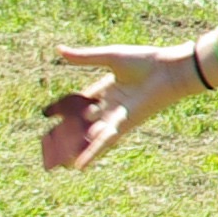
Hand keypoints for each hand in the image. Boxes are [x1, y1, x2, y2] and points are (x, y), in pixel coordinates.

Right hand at [43, 42, 205, 169]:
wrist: (170, 70)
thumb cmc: (146, 61)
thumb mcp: (110, 57)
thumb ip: (84, 58)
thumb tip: (58, 50)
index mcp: (108, 89)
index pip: (82, 102)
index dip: (65, 108)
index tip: (48, 114)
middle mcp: (111, 106)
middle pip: (83, 122)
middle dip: (66, 132)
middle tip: (47, 142)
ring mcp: (116, 117)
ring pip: (89, 136)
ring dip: (74, 147)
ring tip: (56, 161)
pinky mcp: (123, 125)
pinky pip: (104, 142)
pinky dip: (91, 153)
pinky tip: (78, 166)